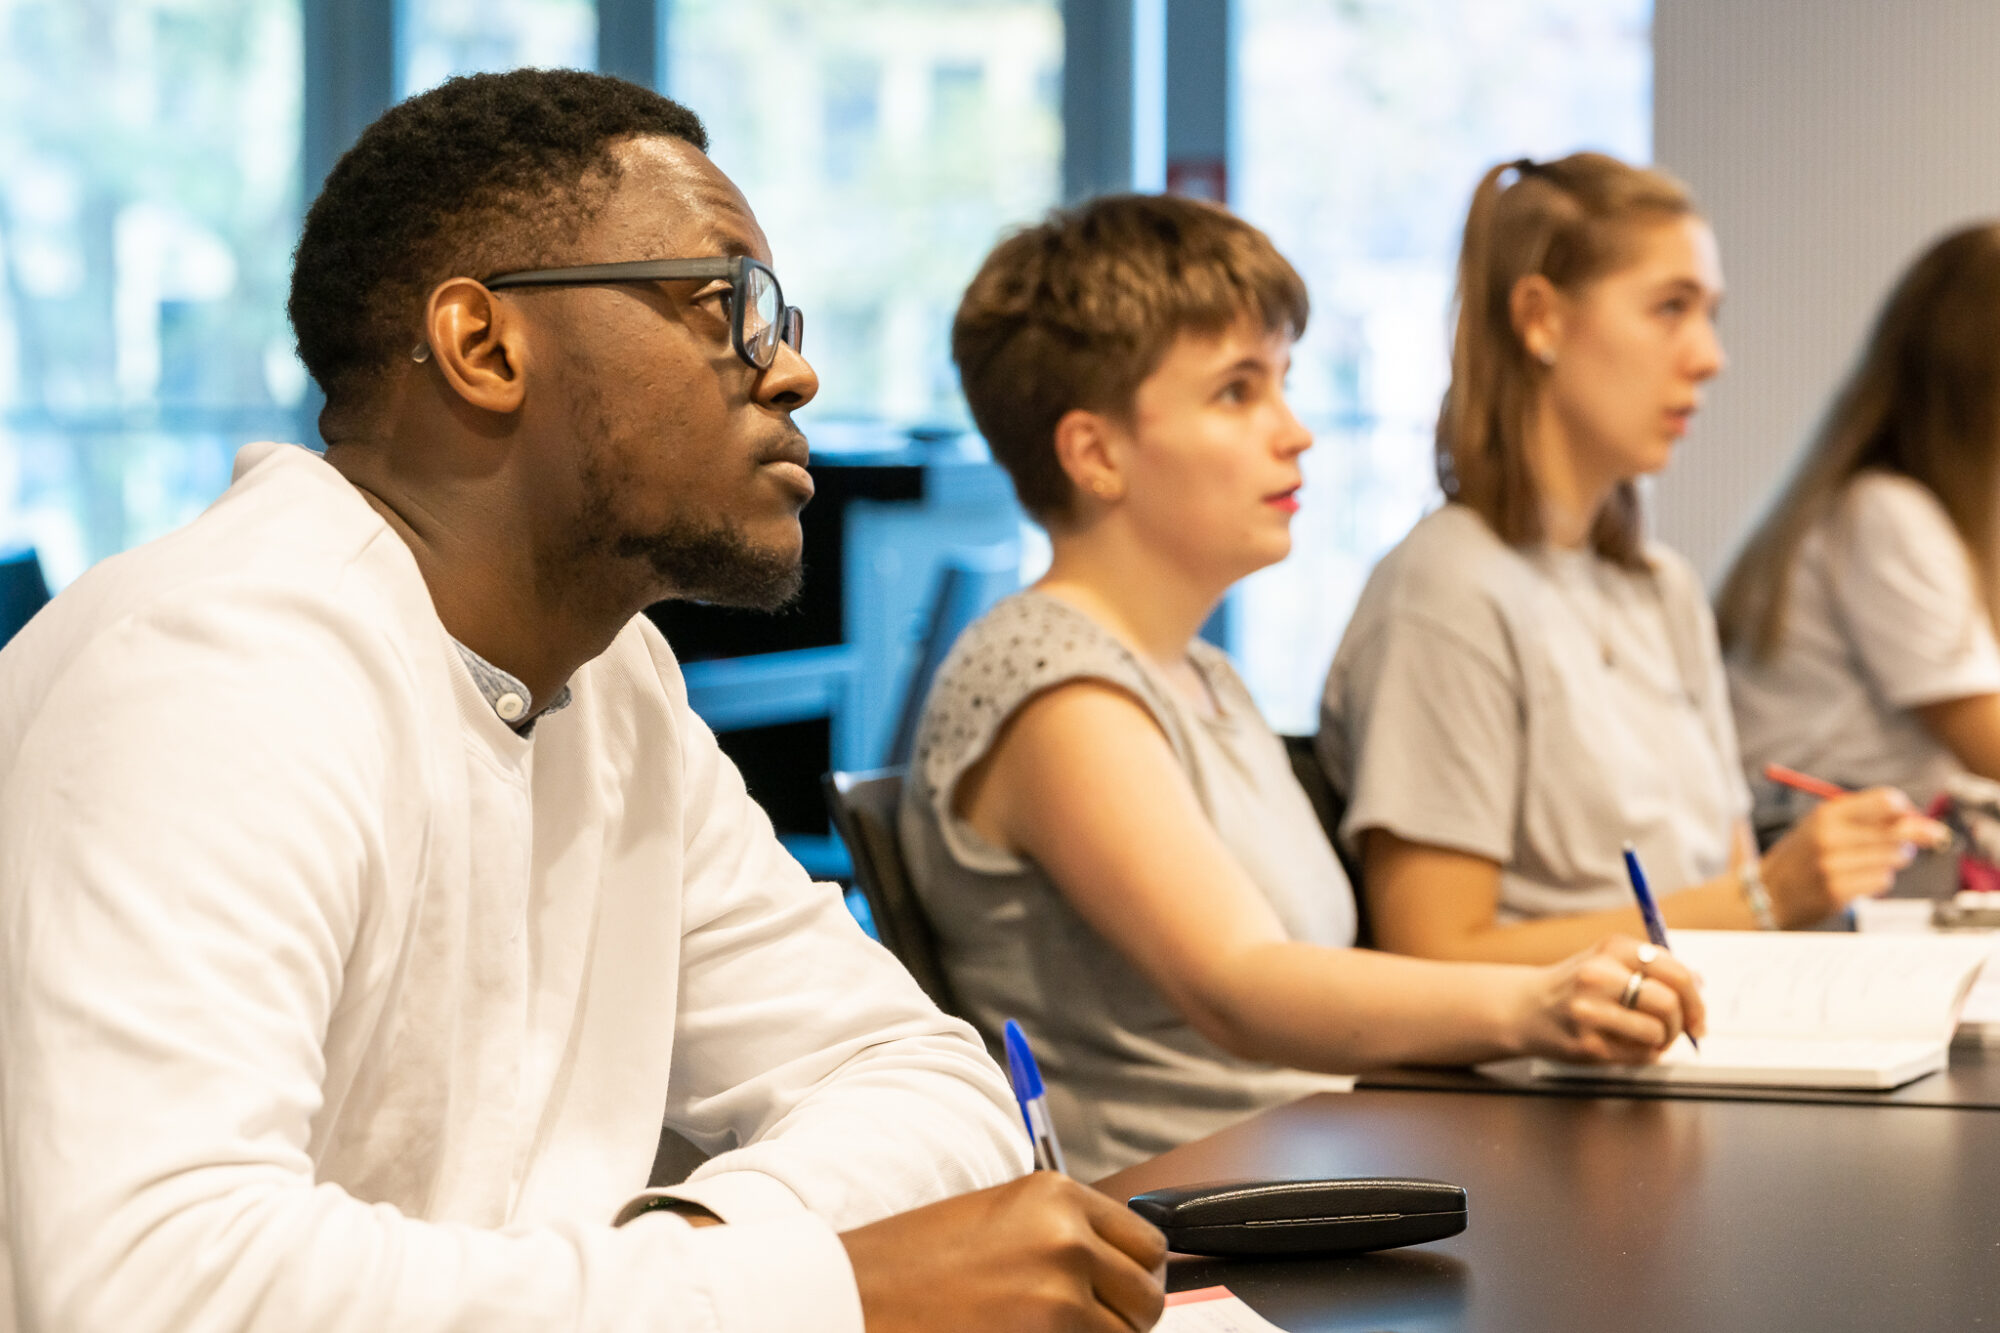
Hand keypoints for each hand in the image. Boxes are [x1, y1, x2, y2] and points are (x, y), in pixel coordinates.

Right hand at [840, 1172, 1166, 1332]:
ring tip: (1042, 1332)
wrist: (853, 1296)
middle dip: (1121, 1318)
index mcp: (1056, 1197)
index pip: (1148, 1245)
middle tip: (1078, 1323)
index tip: (1115, 1293)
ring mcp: (1059, 1299)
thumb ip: (1061, 1235)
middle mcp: (1067, 1241)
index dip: (1132, 1276)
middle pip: (1147, 1298)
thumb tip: (1116, 1271)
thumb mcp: (997, 1220)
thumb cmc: (912, 1263)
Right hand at [1512, 935, 1705, 1063]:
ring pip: (1656, 1031)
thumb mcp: (1609, 961)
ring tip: (1648, 1038)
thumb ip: (1652, 967)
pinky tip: (1626, 1046)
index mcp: (1611, 949)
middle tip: (1675, 1031)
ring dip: (1662, 1041)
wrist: (1525, 1008)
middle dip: (1681, 1023)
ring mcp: (1589, 1011)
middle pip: (1668, 1002)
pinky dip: (1645, 1055)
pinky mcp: (1587, 1044)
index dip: (1696, 999)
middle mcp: (1598, 975)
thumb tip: (1699, 983)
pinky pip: (1640, 1055)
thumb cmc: (1577, 986)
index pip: (1675, 972)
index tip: (1697, 1016)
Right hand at [1761, 788, 1949, 925]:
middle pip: (1897, 832)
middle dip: (1909, 839)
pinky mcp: (1837, 892)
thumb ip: (1865, 818)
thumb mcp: (1822, 825)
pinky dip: (1878, 880)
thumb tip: (1920, 820)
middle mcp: (1829, 836)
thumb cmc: (1802, 856)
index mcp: (1826, 813)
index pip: (1887, 802)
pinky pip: (1882, 881)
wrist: (1765, 893)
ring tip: (1872, 862)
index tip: (1907, 819)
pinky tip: (1859, 879)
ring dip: (1892, 861)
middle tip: (1903, 845)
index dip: (1905, 810)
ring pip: (1893, 858)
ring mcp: (1832, 866)